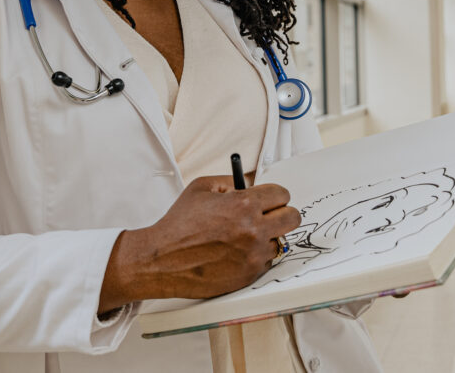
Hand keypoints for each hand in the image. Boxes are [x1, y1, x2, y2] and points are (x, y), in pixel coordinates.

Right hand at [99, 176, 299, 310]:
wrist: (162, 260)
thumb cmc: (179, 224)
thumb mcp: (201, 188)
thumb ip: (231, 181)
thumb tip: (253, 182)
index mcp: (244, 204)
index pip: (282, 194)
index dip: (274, 195)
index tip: (270, 199)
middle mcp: (253, 229)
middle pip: (293, 218)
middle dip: (281, 214)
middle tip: (269, 216)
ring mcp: (253, 254)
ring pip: (281, 240)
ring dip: (268, 237)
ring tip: (246, 236)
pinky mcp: (250, 274)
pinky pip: (268, 260)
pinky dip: (257, 255)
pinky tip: (237, 252)